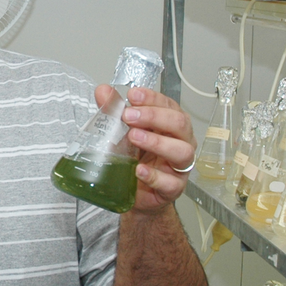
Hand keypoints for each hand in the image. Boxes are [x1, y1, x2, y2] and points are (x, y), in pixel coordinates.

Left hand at [98, 84, 195, 212]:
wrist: (135, 193)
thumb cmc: (136, 159)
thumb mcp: (123, 132)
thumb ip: (114, 111)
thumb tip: (103, 91)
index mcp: (170, 125)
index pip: (169, 105)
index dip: (152, 98)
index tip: (133, 95)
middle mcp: (180, 142)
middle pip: (180, 123)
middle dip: (154, 116)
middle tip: (129, 116)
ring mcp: (179, 166)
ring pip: (182, 151)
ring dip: (157, 142)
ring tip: (134, 138)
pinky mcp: (173, 188)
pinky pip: (170, 183)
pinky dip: (154, 176)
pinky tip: (139, 170)